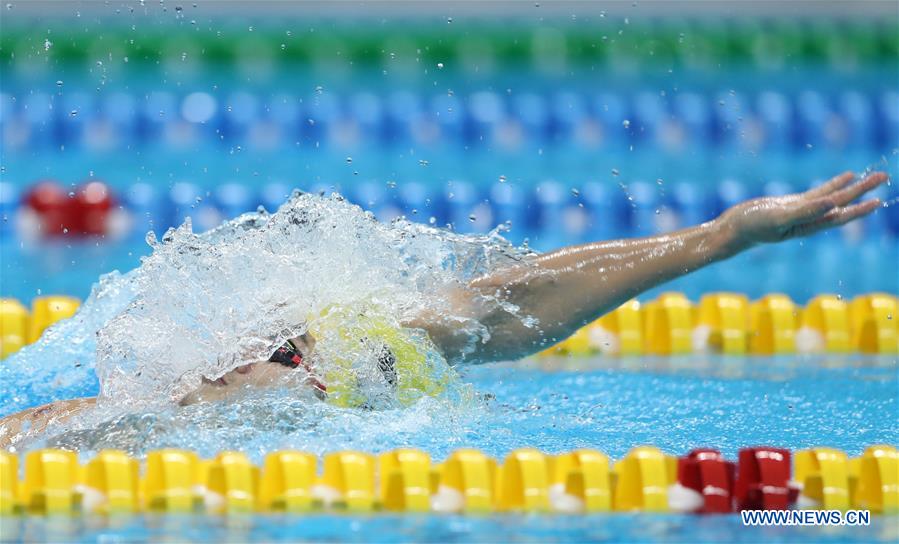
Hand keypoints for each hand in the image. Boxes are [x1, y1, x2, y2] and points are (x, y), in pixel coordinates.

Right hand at [719, 171, 888, 248]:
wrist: (733, 228)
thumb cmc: (753, 226)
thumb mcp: (780, 217)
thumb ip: (806, 211)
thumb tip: (834, 204)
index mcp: (809, 225)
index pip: (840, 216)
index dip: (859, 209)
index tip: (878, 199)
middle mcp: (810, 219)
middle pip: (841, 204)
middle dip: (862, 191)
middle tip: (883, 176)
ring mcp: (802, 211)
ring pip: (833, 197)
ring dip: (852, 187)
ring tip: (871, 176)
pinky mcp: (792, 204)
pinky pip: (819, 192)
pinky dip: (833, 185)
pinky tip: (845, 177)